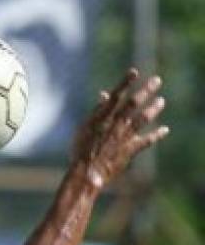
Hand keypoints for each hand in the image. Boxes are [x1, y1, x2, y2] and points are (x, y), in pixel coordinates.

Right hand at [70, 69, 167, 188]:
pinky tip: (165, 130)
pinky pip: (146, 141)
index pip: (116, 97)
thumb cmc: (80, 150)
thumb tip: (105, 94)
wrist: (86, 173)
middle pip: (133, 104)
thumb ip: (97, 112)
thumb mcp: (84, 128)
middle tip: (157, 80)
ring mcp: (124, 137)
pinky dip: (156, 135)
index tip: (134, 72)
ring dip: (153, 109)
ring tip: (161, 101)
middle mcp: (115, 125)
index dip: (125, 83)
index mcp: (102, 119)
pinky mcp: (130, 150)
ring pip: (142, 119)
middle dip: (146, 91)